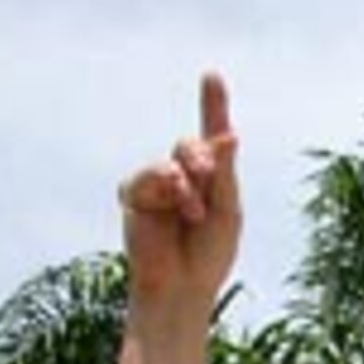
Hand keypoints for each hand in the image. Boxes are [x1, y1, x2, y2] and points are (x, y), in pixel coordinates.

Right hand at [115, 72, 241, 322]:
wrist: (184, 288)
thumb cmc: (210, 255)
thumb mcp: (227, 211)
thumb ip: (225, 174)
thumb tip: (230, 135)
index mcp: (210, 180)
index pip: (211, 137)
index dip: (212, 106)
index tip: (212, 76)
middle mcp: (182, 177)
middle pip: (188, 145)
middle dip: (201, 157)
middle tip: (210, 177)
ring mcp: (156, 187)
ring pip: (166, 163)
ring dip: (183, 183)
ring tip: (193, 212)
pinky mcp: (134, 198)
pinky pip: (143, 179)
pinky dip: (162, 190)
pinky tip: (176, 208)